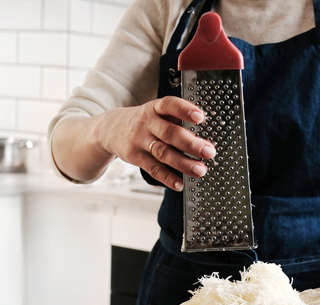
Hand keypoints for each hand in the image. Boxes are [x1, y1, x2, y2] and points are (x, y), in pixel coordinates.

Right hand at [100, 96, 215, 190]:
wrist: (110, 129)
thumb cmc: (144, 121)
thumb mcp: (156, 112)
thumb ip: (177, 120)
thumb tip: (205, 137)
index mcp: (155, 108)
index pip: (169, 105)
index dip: (185, 110)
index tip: (200, 117)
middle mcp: (146, 123)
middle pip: (169, 133)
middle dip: (191, 143)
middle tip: (209, 152)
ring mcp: (139, 140)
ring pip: (162, 153)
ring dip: (183, 163)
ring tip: (200, 170)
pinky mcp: (135, 157)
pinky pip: (153, 168)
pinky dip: (167, 178)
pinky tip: (179, 183)